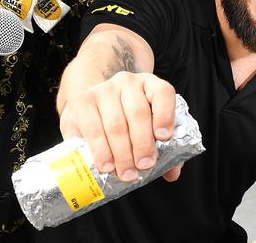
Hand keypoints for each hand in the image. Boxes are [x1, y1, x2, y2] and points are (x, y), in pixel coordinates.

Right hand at [59, 71, 179, 181]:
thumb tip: (173, 173)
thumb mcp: (146, 126)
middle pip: (138, 113)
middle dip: (143, 144)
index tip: (164, 138)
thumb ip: (165, 148)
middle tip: (144, 166)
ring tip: (127, 173)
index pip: (162, 93)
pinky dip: (101, 152)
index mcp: (150, 85)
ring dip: (122, 154)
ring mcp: (103, 90)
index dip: (165, 115)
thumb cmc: (127, 121)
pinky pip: (93, 130)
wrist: (92, 106)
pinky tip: (107, 166)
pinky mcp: (82, 102)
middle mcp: (127, 82)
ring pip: (116, 125)